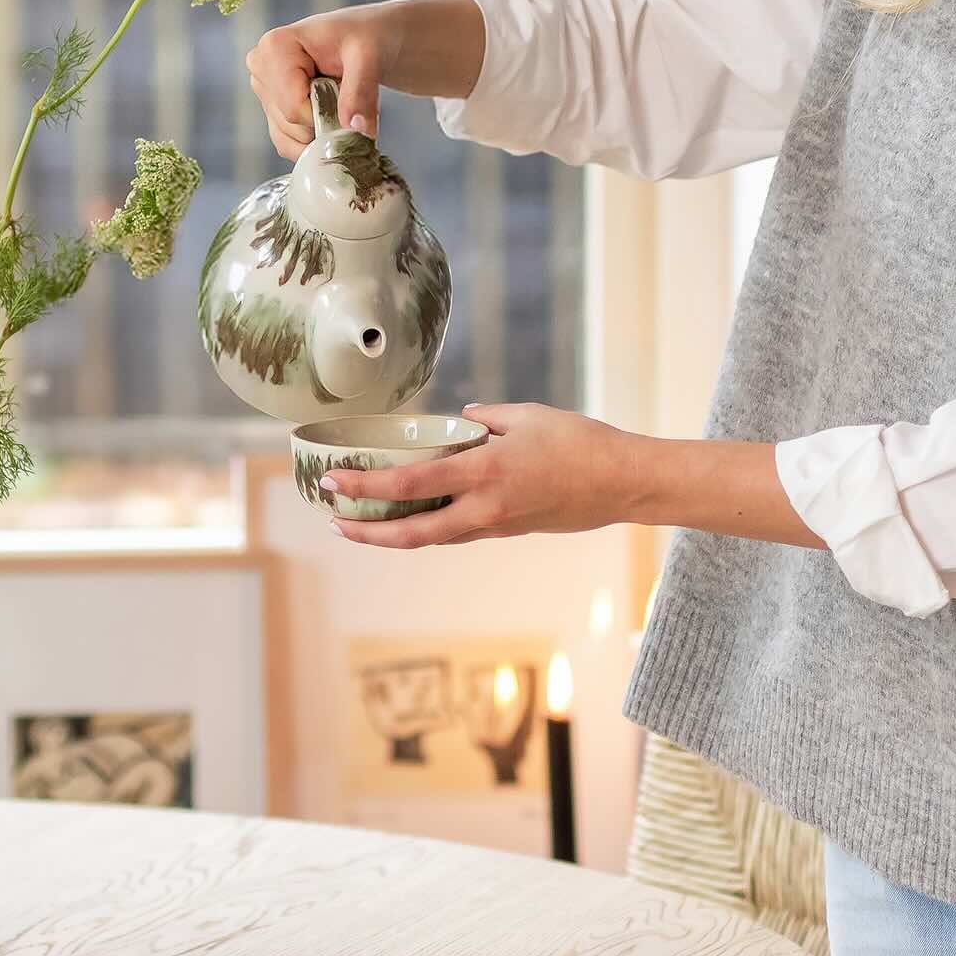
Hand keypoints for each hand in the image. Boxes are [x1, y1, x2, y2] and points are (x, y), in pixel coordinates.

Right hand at [245, 0, 485, 159]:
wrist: (385, 40)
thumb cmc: (379, 36)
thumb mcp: (373, 58)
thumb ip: (361, 92)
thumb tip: (356, 135)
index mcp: (275, 47)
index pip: (289, 106)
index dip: (322, 119)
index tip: (353, 114)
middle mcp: (260, 65)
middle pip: (286, 126)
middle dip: (324, 130)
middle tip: (358, 111)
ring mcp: (267, 89)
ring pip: (287, 140)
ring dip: (323, 140)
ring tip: (352, 111)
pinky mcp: (277, 107)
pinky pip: (291, 144)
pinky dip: (318, 144)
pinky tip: (341, 122)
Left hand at [340, 402, 645, 547]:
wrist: (622, 484)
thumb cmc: (580, 443)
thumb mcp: (526, 416)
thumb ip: (485, 418)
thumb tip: (459, 421)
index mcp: (482, 473)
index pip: (408, 485)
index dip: (365, 487)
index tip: (333, 483)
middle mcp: (483, 509)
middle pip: (411, 535)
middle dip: (367, 533)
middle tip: (335, 523)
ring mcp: (496, 526)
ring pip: (434, 539)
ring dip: (395, 535)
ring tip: (363, 525)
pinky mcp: (509, 531)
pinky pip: (459, 532)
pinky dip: (430, 527)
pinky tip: (416, 516)